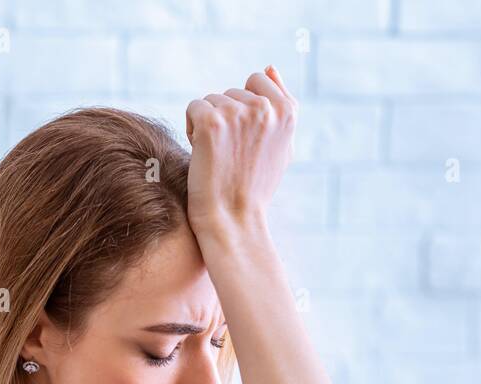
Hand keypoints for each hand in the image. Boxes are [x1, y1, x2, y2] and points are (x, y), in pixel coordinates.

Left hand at [184, 64, 297, 237]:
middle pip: (230, 92)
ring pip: (211, 100)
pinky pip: (194, 108)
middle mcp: (266, 108)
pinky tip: (203, 154)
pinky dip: (192, 130)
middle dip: (226, 118)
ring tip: (219, 156)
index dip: (244, 108)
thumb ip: (281, 105)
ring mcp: (239, 113)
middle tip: (232, 153)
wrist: (234, 219)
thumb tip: (270, 67)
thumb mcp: (281, 144)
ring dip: (209, 125)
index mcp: (288, 111)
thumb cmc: (255, 186)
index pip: (257, 80)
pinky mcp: (212, 122)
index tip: (246, 139)